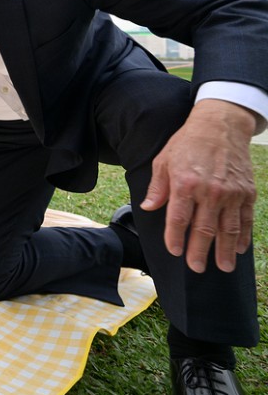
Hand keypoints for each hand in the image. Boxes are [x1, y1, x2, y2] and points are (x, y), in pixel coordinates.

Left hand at [141, 99, 256, 272]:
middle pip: (203, 229)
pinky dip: (242, 236)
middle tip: (196, 268)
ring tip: (222, 267)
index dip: (175, 238)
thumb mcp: (164, 160)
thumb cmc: (187, 143)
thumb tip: (149, 208)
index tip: (174, 251)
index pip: (178, 219)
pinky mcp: (246, 192)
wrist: (220, 126)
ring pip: (227, 229)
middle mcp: (209, 191)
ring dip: (224, 251)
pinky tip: (239, 248)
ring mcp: (231, 193)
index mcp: (185, 184)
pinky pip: (245, 219)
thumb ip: (158, 187)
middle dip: (199, 252)